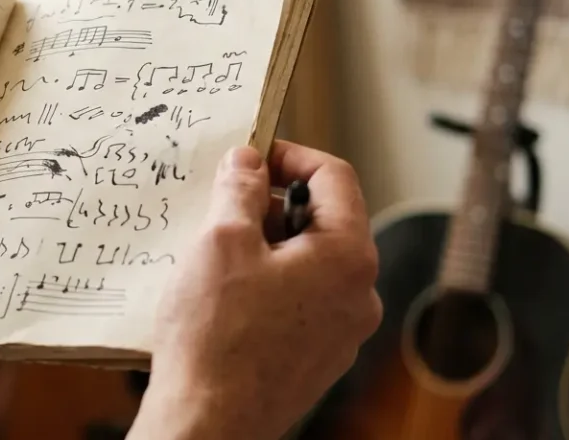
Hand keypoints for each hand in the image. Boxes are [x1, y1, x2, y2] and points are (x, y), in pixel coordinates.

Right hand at [128, 141, 381, 439]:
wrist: (210, 423)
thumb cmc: (217, 338)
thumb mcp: (221, 241)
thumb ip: (240, 189)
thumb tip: (248, 162)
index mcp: (349, 257)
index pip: (334, 176)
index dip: (290, 155)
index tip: (252, 155)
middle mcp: (359, 295)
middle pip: (322, 221)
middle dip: (270, 205)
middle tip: (222, 204)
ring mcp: (341, 332)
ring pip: (308, 264)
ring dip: (265, 247)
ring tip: (214, 254)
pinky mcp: (316, 359)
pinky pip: (298, 302)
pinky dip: (266, 285)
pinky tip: (222, 296)